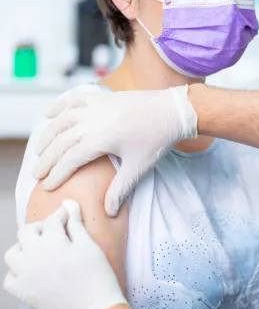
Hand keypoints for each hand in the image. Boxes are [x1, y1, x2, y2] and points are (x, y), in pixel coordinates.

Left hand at [3, 200, 126, 308]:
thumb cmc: (97, 276)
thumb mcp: (90, 246)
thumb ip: (76, 224)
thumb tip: (69, 205)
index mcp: (53, 242)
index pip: (52, 220)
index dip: (62, 214)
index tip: (68, 213)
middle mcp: (33, 257)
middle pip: (27, 231)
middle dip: (41, 227)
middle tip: (55, 231)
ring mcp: (25, 276)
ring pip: (13, 253)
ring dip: (25, 246)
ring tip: (41, 249)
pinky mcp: (24, 293)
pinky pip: (10, 278)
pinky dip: (19, 271)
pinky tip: (33, 270)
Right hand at [33, 85, 197, 215]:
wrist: (172, 111)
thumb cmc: (156, 139)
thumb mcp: (138, 167)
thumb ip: (121, 189)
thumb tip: (109, 211)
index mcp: (100, 138)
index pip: (69, 159)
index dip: (57, 174)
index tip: (48, 186)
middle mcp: (91, 120)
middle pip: (60, 141)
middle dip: (46, 159)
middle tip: (37, 173)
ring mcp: (95, 106)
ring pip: (61, 121)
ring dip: (47, 136)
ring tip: (39, 151)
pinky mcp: (101, 97)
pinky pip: (72, 100)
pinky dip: (58, 106)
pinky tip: (49, 114)